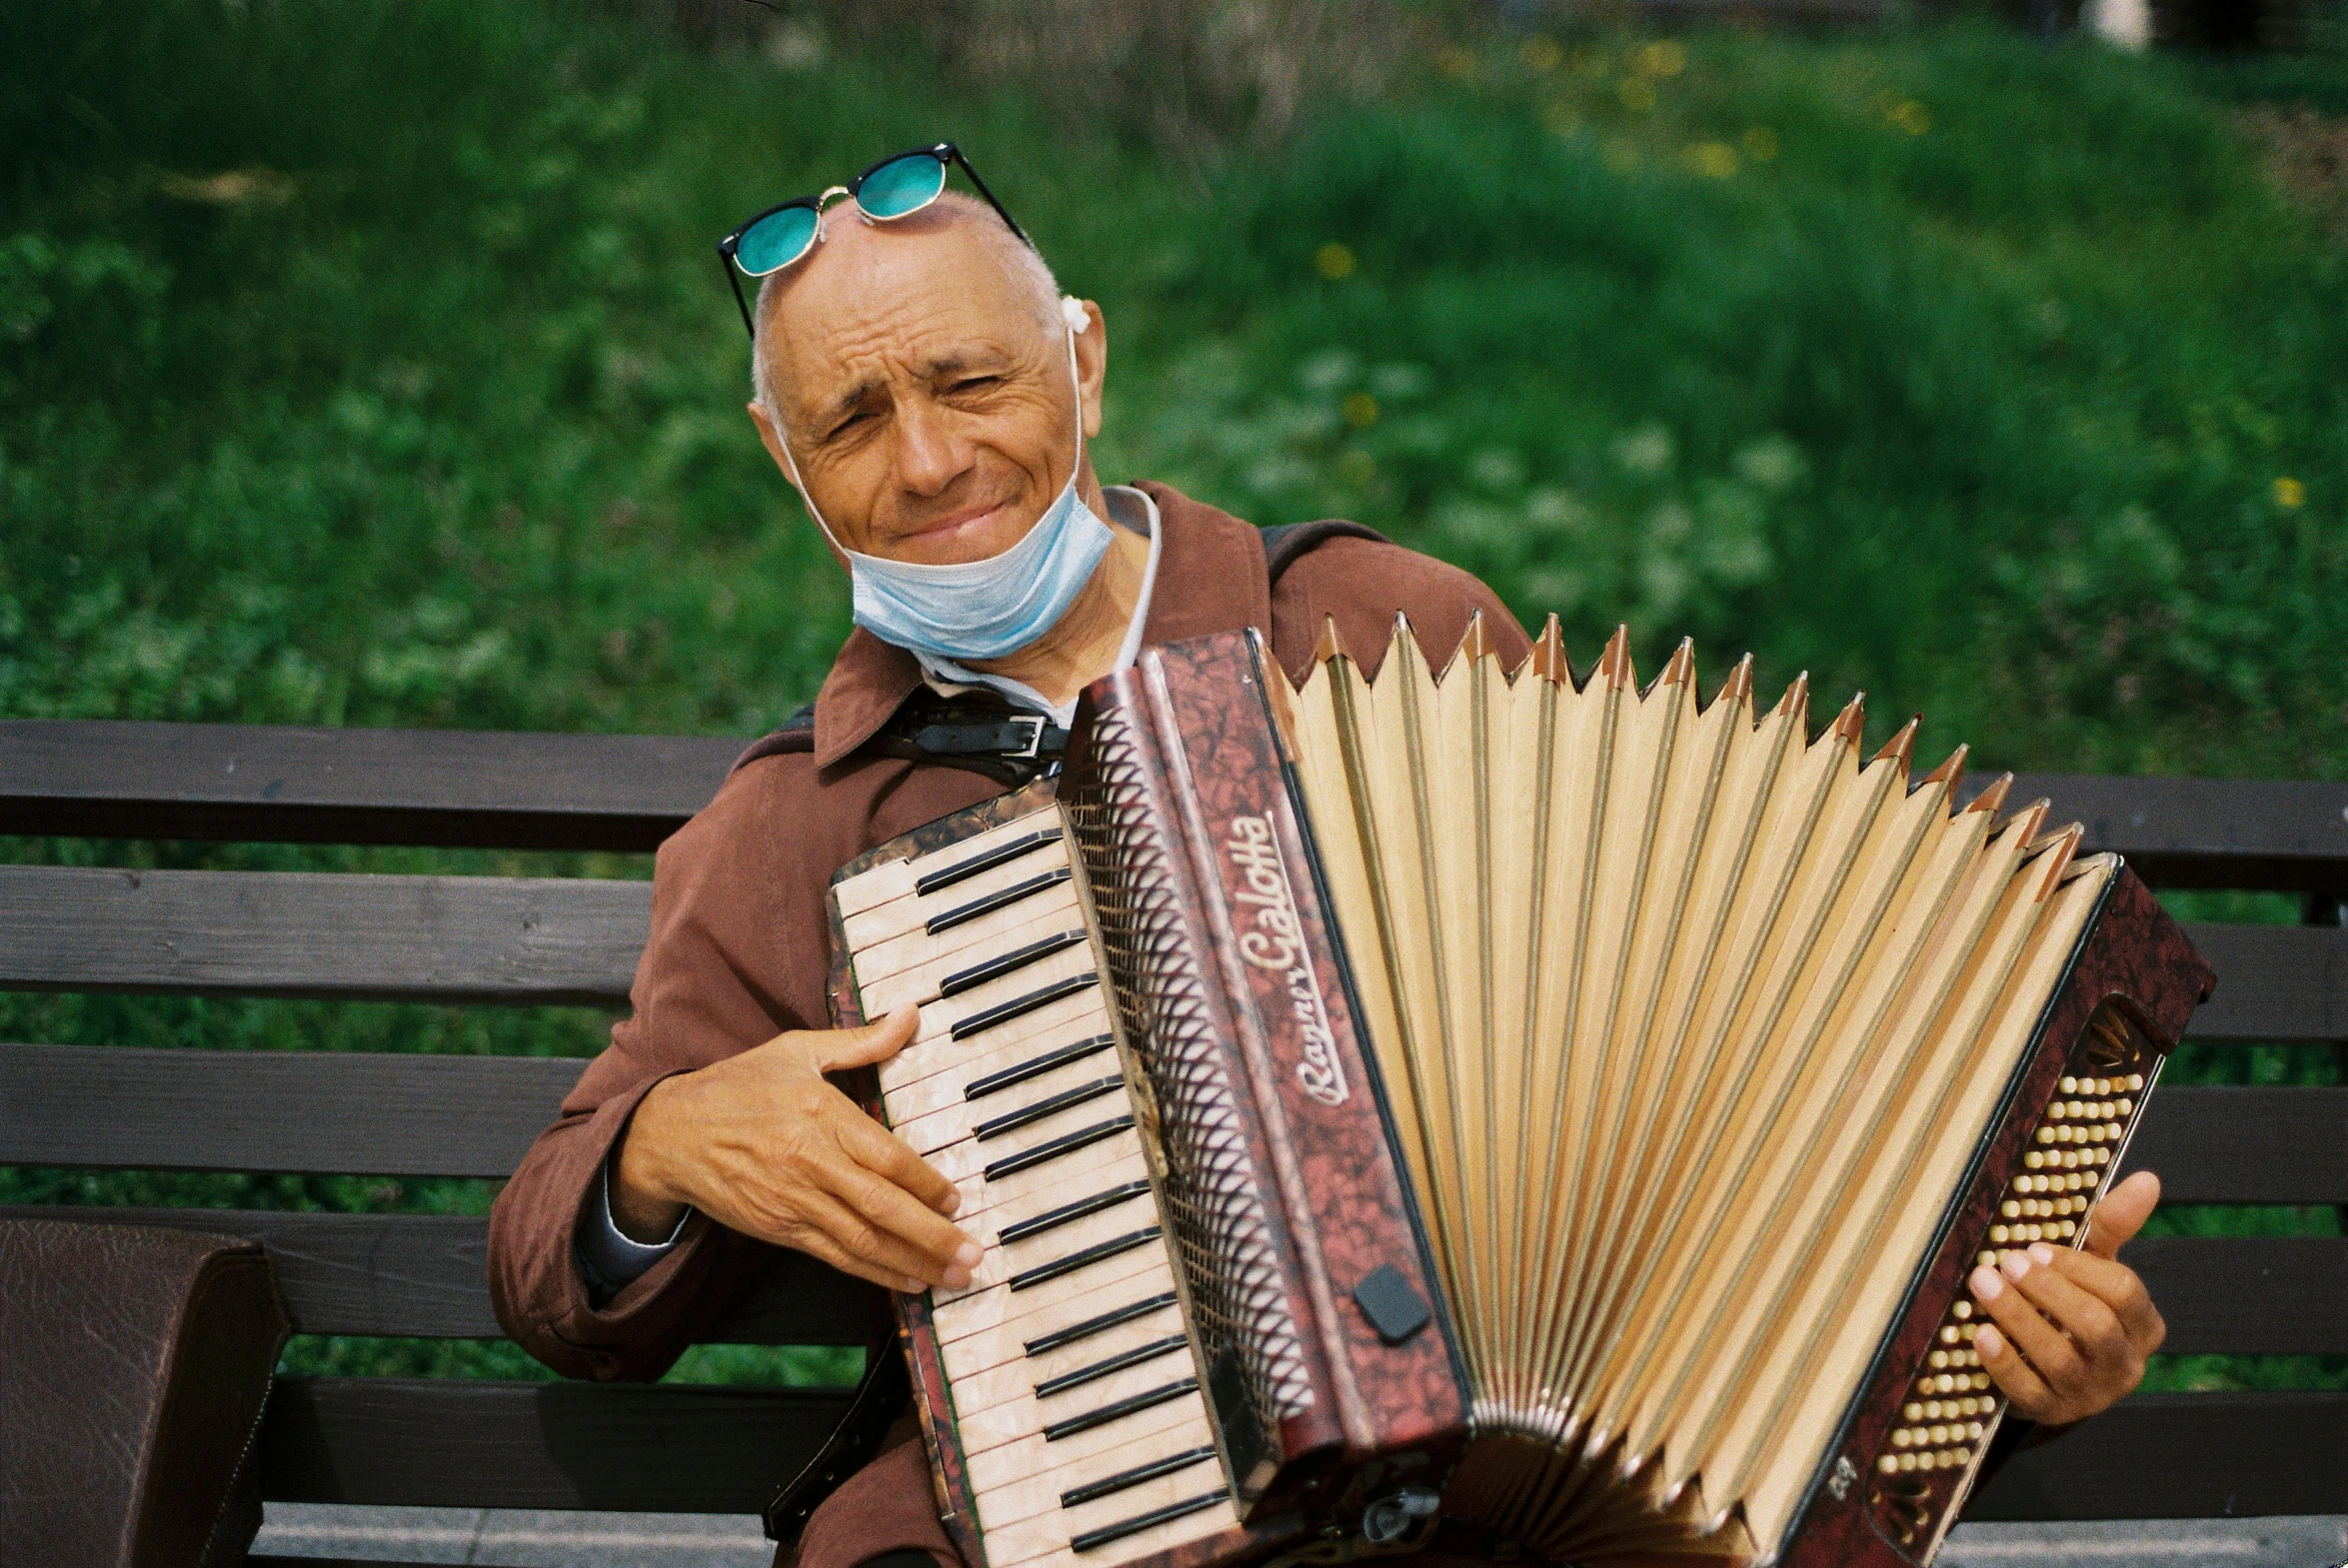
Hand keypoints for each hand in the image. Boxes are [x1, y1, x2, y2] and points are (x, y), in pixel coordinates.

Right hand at [612, 1004, 980, 1293]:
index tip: (957, 1200)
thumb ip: (861, 1041)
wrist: (670, 1133)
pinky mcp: (779, 1229)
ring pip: (863, 1241)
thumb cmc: (739, 1086)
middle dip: (932, 1236)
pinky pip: (836, 1256)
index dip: (926, 1183)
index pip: (887, 1157)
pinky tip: (907, 1282)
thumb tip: (910, 1014)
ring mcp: (794, 1201)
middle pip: (882, 1206)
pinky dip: (874, 1273)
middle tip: (973, 1255)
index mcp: (821, 1115)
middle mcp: (811, 1163)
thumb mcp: (797, 1050)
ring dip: (912, 1264)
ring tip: (952, 1278)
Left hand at [1967, 1168, 2166, 1425]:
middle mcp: (2125, 1365)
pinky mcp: (2053, 1413)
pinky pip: (2030, 1393)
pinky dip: (2004, 1363)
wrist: (2051, 1370)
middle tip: (2006, 1262)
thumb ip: (2113, 1226)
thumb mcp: (2094, 1265)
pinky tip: (1979, 1334)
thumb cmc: (2074, 1303)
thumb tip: (2148, 1177)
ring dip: (2018, 1318)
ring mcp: (2091, 1395)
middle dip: (2048, 1292)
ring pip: (2061, 1361)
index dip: (2079, 1269)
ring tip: (1981, 1284)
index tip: (2036, 1248)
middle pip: (2096, 1327)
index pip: (2125, 1294)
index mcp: (2144, 1327)